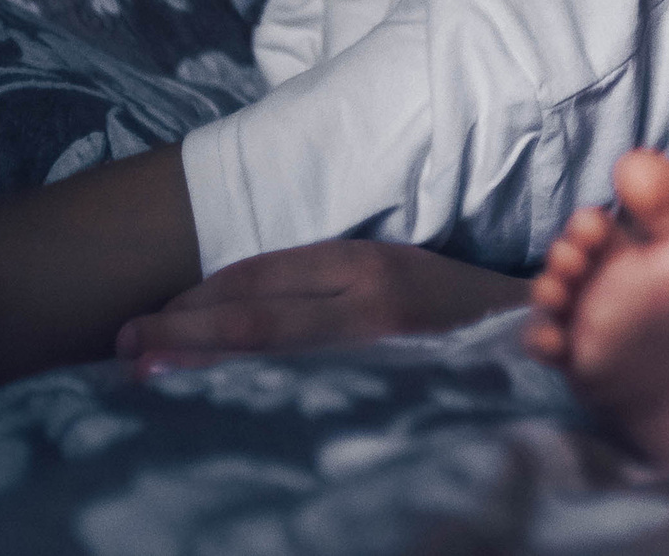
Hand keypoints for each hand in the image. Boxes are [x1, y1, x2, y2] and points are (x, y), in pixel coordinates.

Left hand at [114, 240, 526, 369]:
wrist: (541, 335)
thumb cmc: (454, 309)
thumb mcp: (393, 270)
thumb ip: (325, 282)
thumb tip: (230, 307)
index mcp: (366, 263)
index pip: (261, 277)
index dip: (198, 299)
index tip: (152, 318)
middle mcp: (368, 304)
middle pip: (254, 317)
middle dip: (181, 331)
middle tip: (126, 346)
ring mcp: (380, 351)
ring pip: (271, 357)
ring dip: (200, 364)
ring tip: (147, 372)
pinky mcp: (392, 389)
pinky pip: (306, 392)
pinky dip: (253, 395)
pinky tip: (218, 404)